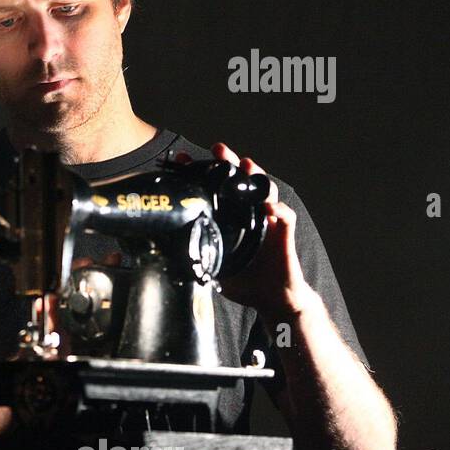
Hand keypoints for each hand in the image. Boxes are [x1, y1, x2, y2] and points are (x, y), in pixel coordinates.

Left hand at [175, 143, 319, 325]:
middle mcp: (248, 215)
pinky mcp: (284, 235)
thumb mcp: (212, 267)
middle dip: (230, 163)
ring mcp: (267, 222)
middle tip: (219, 149)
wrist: (272, 300)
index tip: (184, 160)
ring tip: (247, 166)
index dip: (201, 173)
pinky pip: (285, 218)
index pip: (214, 189)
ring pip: (264, 192)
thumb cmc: (244, 282)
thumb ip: (195, 255)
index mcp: (229, 219)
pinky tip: (270, 208)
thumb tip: (164, 253)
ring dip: (256, 177)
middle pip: (240, 182)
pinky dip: (279, 211)